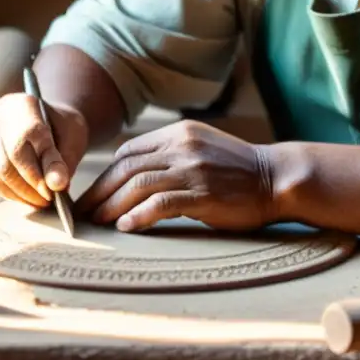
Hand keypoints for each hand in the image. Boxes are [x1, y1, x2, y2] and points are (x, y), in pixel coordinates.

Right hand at [0, 92, 88, 207]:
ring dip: (21, 194)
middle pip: (8, 159)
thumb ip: (64, 160)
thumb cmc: (63, 128)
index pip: (28, 137)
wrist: (48, 121)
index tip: (57, 188)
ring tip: (43, 201)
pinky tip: (28, 197)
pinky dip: (11, 193)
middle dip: (31, 186)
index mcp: (23, 104)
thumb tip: (57, 186)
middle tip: (51, 200)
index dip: (42, 167)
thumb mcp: (73, 138)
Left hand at [74, 119, 275, 231]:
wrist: (276, 177)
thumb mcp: (201, 148)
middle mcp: (182, 146)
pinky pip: (161, 204)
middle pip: (126, 167)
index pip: (129, 151)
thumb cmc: (239, 169)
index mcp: (179, 133)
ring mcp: (192, 169)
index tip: (93, 193)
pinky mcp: (202, 193)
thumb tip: (135, 177)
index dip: (106, 173)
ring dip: (112, 205)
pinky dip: (139, 215)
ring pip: (138, 184)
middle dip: (100, 191)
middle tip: (84, 212)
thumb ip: (171, 155)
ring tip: (98, 222)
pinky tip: (126, 226)